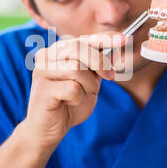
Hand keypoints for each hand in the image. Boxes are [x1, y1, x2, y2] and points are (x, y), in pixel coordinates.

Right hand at [24, 31, 126, 148]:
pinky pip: (72, 88)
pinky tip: (68, 102)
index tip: (124, 40)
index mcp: (57, 51)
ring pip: (76, 68)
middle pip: (79, 48)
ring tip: (83, 94)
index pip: (83, 39)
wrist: (48, 129)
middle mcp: (46, 56)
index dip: (105, 38)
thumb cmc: (68, 104)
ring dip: (88, 85)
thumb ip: (99, 67)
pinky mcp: (42, 89)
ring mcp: (42, 71)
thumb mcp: (89, 82)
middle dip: (100, 62)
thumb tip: (115, 52)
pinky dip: (78, 98)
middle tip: (110, 77)